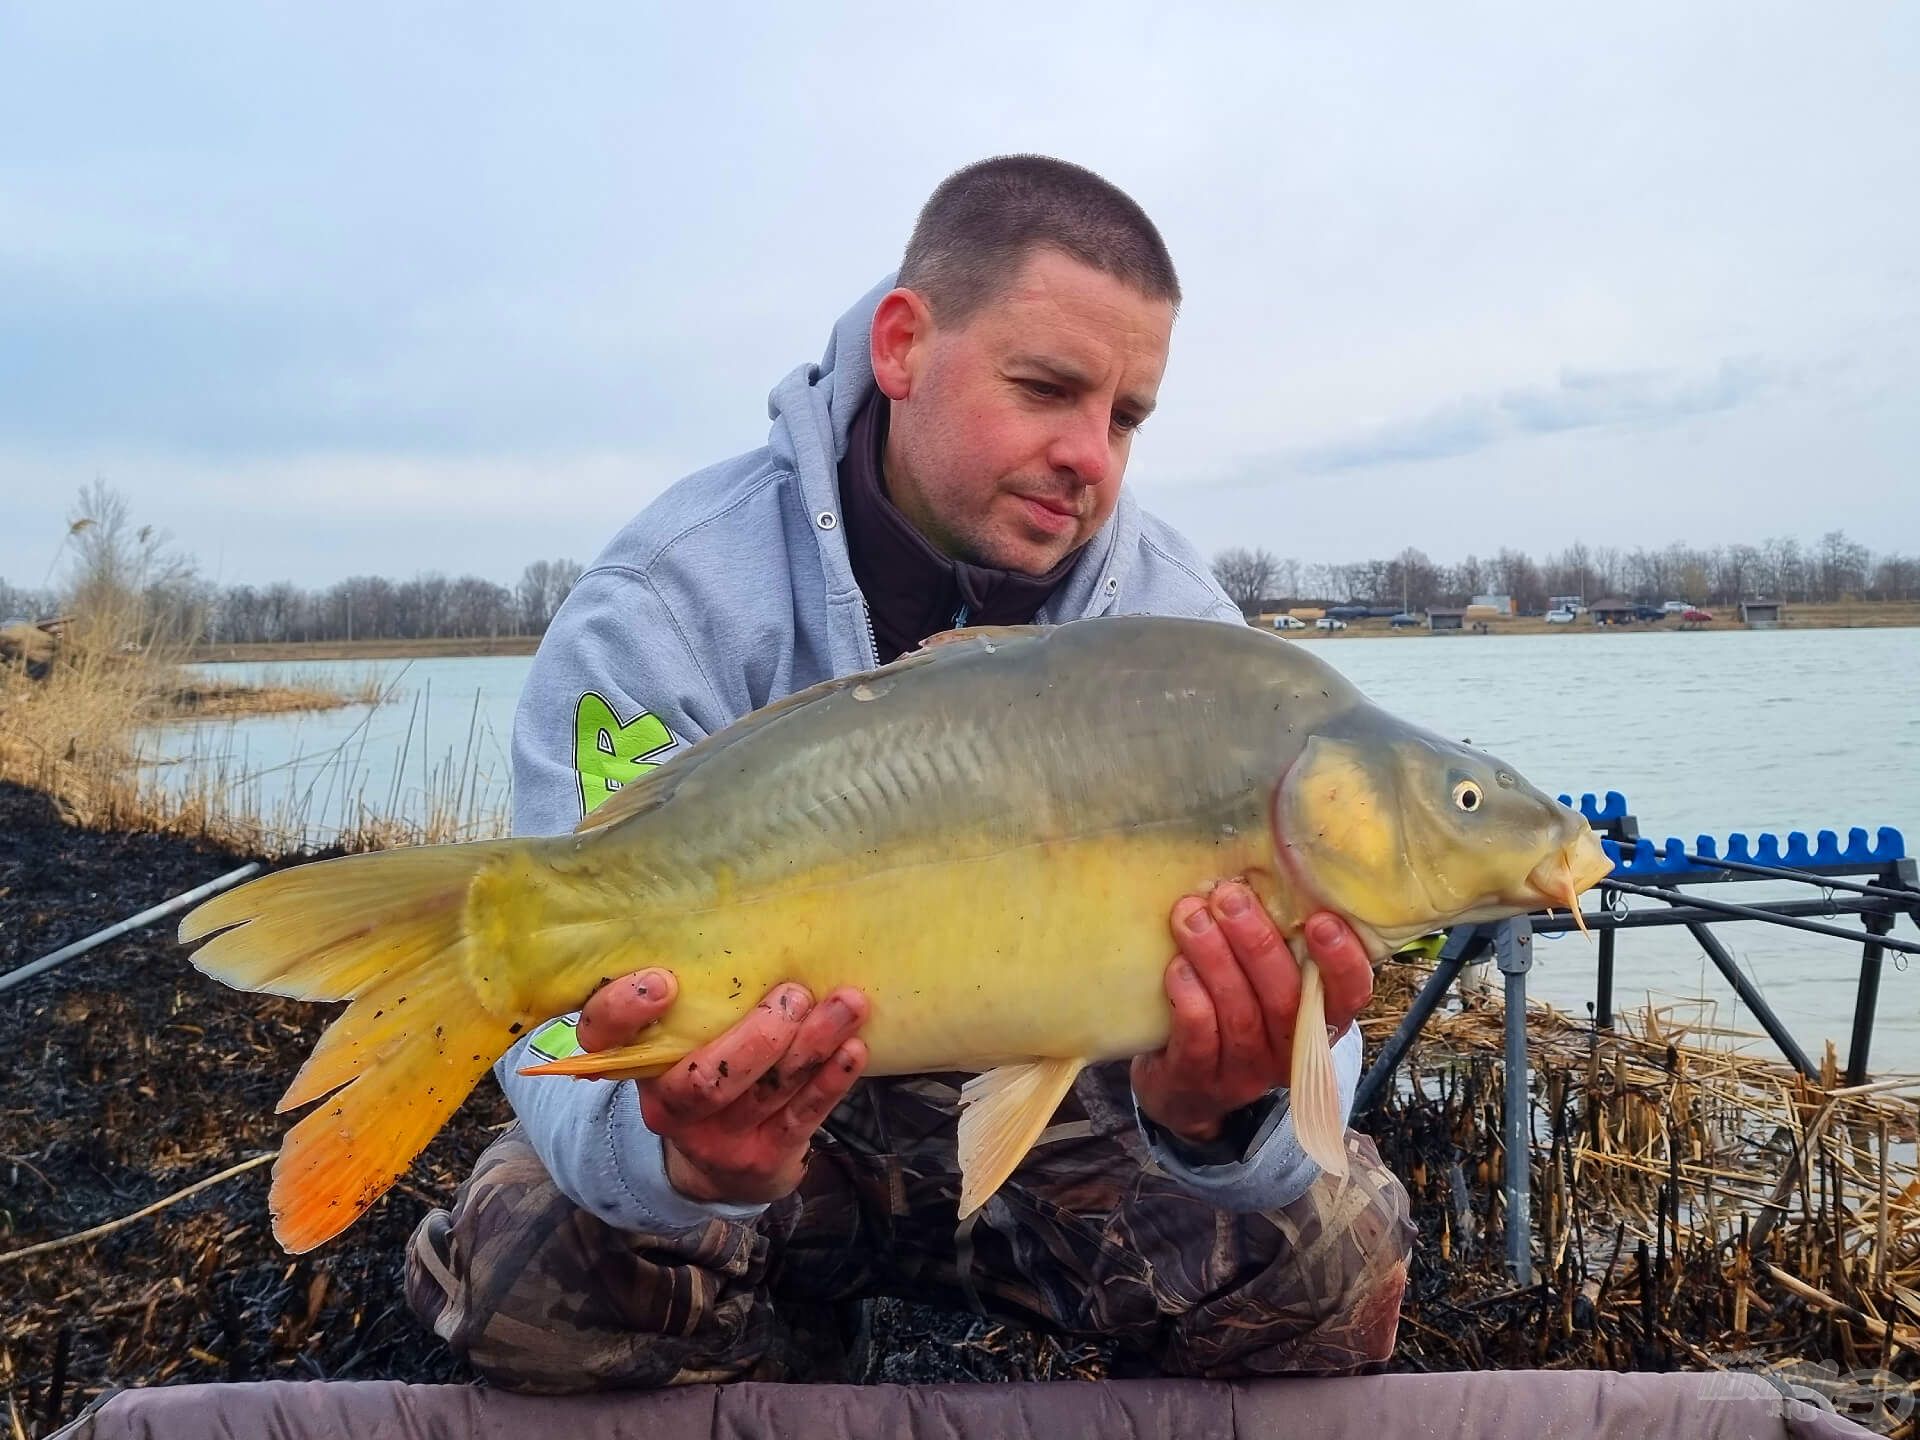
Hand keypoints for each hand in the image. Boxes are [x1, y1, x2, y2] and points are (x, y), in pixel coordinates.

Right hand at [578, 972, 868, 1204]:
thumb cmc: (707, 1066)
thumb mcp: (686, 1035)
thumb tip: (752, 913)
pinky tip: (854, 1048)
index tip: (664, 982)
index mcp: (640, 1061)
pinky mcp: (765, 1156)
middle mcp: (670, 1105)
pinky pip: (802, 1117)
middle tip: (793, 995)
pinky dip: (832, 1081)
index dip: (625, 1010)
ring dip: (812, 1045)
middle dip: (755, 1037)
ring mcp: (718, 1137)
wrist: (723, 1165)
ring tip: (848, 1003)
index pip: (604, 1036)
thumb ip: (700, 995)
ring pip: (766, 1092)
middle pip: (705, 1079)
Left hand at [1130, 882, 1373, 1144]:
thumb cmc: (1231, 1007)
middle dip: (1258, 943)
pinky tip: (1176, 966)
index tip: (1321, 920)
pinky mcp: (1199, 1079)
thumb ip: (1276, 940)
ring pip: (1240, 1014)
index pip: (1349, 994)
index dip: (1341, 960)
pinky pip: (1200, 1039)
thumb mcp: (1263, 979)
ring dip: (1216, 959)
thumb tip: (1262, 867)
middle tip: (1230, 896)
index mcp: (1319, 1018)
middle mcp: (1290, 1050)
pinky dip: (1190, 998)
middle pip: (1286, 999)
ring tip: (1191, 916)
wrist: (1182, 1084)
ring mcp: (1245, 1070)